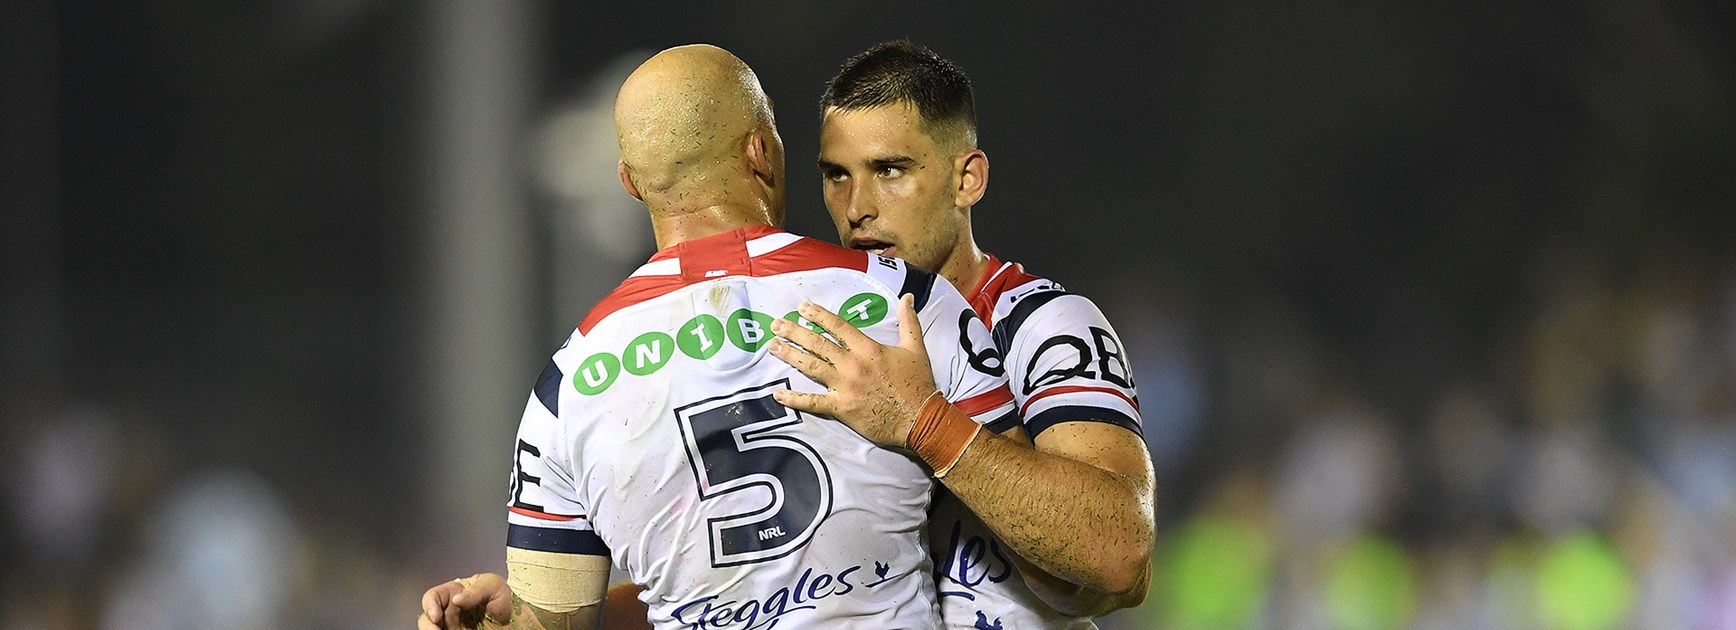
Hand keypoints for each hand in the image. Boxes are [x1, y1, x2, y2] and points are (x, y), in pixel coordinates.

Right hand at [419, 573, 512, 628]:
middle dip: (427, 626)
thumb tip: (457, 598)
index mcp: (453, 593)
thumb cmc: (503, 597)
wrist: (516, 618)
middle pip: (427, 618)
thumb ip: (476, 590)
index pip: (433, 596)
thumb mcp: (493, 586)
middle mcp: (448, 611)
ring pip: (434, 629)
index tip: (436, 616)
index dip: (430, 605)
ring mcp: (452, 626)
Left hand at [767, 294, 936, 446]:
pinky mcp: (842, 408)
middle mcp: (853, 365)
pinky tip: (778, 394)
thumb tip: (907, 297)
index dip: (818, 315)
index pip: (838, 326)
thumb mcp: (916, 348)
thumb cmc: (918, 384)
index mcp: (868, 349)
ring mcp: (845, 387)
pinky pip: (813, 403)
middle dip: (795, 332)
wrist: (921, 419)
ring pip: (811, 368)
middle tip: (776, 324)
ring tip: (773, 346)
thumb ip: (908, 321)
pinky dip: (794, 399)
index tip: (802, 307)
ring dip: (790, 356)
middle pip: (818, 344)